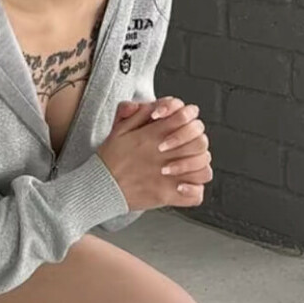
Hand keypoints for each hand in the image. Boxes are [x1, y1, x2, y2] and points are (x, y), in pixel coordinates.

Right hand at [96, 97, 211, 209]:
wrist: (99, 186)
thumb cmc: (109, 159)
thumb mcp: (120, 129)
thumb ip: (138, 114)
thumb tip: (155, 106)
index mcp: (152, 136)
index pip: (184, 118)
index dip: (188, 117)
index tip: (184, 121)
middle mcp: (163, 155)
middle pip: (200, 142)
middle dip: (197, 141)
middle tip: (189, 145)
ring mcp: (168, 177)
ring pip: (203, 169)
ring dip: (199, 166)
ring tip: (190, 167)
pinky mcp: (167, 196)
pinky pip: (195, 195)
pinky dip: (194, 191)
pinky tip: (185, 186)